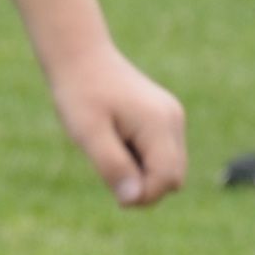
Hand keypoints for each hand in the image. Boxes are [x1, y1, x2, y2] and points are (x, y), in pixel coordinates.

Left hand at [50, 48, 188, 207]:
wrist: (80, 56)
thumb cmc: (80, 94)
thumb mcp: (88, 133)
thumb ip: (112, 166)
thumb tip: (133, 199)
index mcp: (159, 124)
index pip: (167, 179)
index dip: (143, 196)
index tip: (112, 195)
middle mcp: (173, 120)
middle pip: (174, 177)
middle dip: (145, 186)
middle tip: (107, 172)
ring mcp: (172, 117)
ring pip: (170, 167)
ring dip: (143, 173)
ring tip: (111, 152)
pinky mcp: (165, 117)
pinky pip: (164, 153)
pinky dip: (143, 159)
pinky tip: (117, 142)